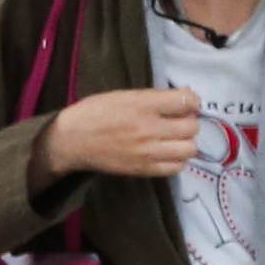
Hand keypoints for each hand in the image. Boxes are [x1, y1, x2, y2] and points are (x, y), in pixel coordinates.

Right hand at [41, 85, 203, 180]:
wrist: (72, 141)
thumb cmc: (95, 112)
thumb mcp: (124, 95)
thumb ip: (155, 96)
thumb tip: (186, 97)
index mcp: (143, 105)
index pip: (186, 102)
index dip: (192, 101)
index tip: (186, 103)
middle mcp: (149, 128)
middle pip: (191, 127)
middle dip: (189, 121)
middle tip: (178, 121)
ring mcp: (148, 152)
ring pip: (189, 149)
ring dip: (185, 142)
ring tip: (174, 138)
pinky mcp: (144, 169)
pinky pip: (176, 167)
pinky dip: (177, 159)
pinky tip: (167, 153)